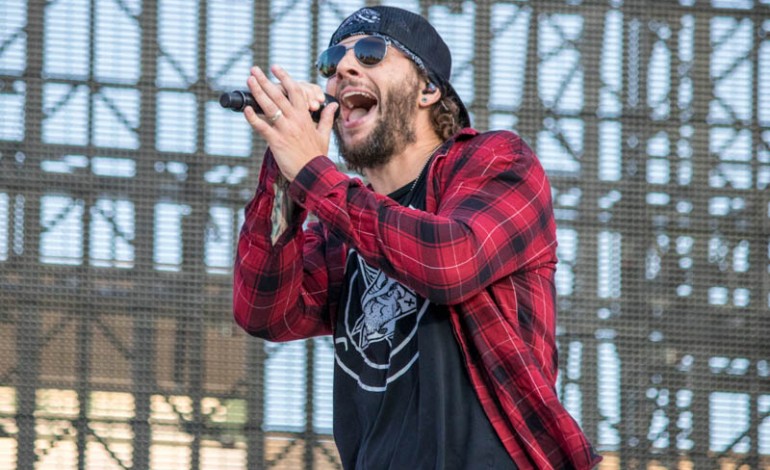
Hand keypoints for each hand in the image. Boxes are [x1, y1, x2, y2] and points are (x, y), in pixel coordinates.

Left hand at [243, 65, 337, 181]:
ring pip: (270, 107)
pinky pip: (262, 127)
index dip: (285, 78)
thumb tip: (333, 105)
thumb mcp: (324, 135)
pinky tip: (246, 109)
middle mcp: (295, 120)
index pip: (295, 91)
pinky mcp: (277, 141)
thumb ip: (326, 118)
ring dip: (258, 92)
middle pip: (279, 95)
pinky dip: (253, 118)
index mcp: (305, 117)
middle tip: (254, 69)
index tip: (275, 68)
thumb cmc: (317, 156)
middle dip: (265, 80)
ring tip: (249, 80)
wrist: (313, 175)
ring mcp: (285, 130)